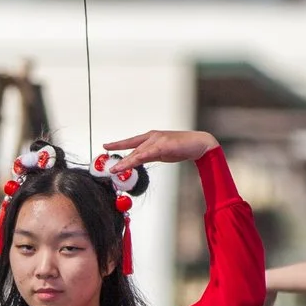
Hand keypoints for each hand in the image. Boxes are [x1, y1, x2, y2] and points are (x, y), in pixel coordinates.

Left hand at [101, 129, 218, 171]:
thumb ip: (150, 156)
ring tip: (116, 169)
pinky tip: (133, 162)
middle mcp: (152, 137)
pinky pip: (149, 153)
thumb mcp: (162, 153)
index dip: (118, 144)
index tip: (106, 145)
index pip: (131, 141)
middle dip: (120, 158)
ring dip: (127, 161)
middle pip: (132, 148)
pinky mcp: (164, 145)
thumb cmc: (182, 147)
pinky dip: (140, 157)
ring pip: (138, 152)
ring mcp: (158, 140)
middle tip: (109, 167)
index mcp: (151, 137)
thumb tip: (139, 161)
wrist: (199, 144)